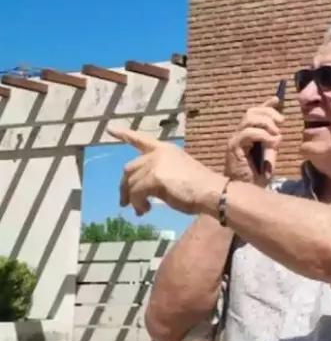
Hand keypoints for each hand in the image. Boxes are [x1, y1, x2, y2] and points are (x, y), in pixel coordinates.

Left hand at [109, 127, 226, 216]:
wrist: (211, 192)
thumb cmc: (200, 187)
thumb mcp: (177, 175)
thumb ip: (160, 175)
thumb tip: (144, 191)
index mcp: (166, 149)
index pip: (141, 140)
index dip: (125, 135)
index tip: (110, 130)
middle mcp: (159, 153)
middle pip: (130, 168)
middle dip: (125, 186)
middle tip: (125, 203)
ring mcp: (155, 163)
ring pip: (131, 183)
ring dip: (133, 199)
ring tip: (141, 211)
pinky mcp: (154, 177)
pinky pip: (136, 193)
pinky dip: (138, 203)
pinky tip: (145, 210)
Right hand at [225, 96, 284, 185]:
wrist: (245, 190)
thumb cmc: (256, 175)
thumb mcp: (269, 155)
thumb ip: (273, 142)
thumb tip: (279, 132)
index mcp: (249, 134)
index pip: (255, 113)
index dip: (266, 105)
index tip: (277, 99)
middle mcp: (240, 134)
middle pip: (251, 112)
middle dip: (268, 112)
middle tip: (281, 122)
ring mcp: (236, 139)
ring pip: (249, 119)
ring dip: (266, 122)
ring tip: (276, 133)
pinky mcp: (234, 147)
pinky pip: (247, 133)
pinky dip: (262, 134)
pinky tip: (272, 142)